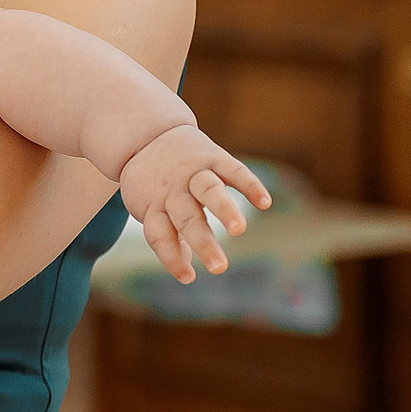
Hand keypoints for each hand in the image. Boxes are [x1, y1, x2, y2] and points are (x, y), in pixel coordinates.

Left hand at [117, 125, 272, 283]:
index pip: (160, 235)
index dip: (172, 257)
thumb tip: (187, 273)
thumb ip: (168, 236)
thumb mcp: (147, 207)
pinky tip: (265, 202)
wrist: (145, 133)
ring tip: (239, 229)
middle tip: (219, 267)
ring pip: (208, 190)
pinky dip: (249, 184)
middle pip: (186, 217)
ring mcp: (192, 172)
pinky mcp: (212, 157)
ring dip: (224, 210)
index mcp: (152, 206)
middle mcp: (172, 191)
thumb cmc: (151, 183)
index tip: (188, 278)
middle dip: (203, 243)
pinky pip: (233, 169)